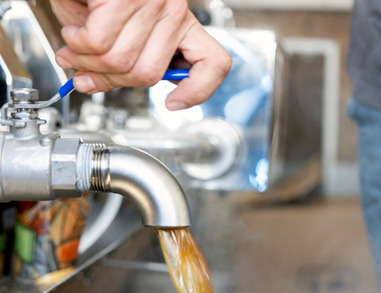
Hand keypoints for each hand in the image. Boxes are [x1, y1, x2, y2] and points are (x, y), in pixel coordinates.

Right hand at [50, 0, 230, 109]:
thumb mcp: (115, 26)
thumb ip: (115, 59)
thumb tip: (92, 84)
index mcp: (181, 22)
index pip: (214, 62)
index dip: (199, 91)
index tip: (174, 103)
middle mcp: (173, 11)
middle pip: (147, 75)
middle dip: (106, 78)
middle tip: (83, 69)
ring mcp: (152, 4)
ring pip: (119, 61)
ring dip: (84, 59)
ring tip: (74, 42)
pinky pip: (97, 41)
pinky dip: (76, 40)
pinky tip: (75, 26)